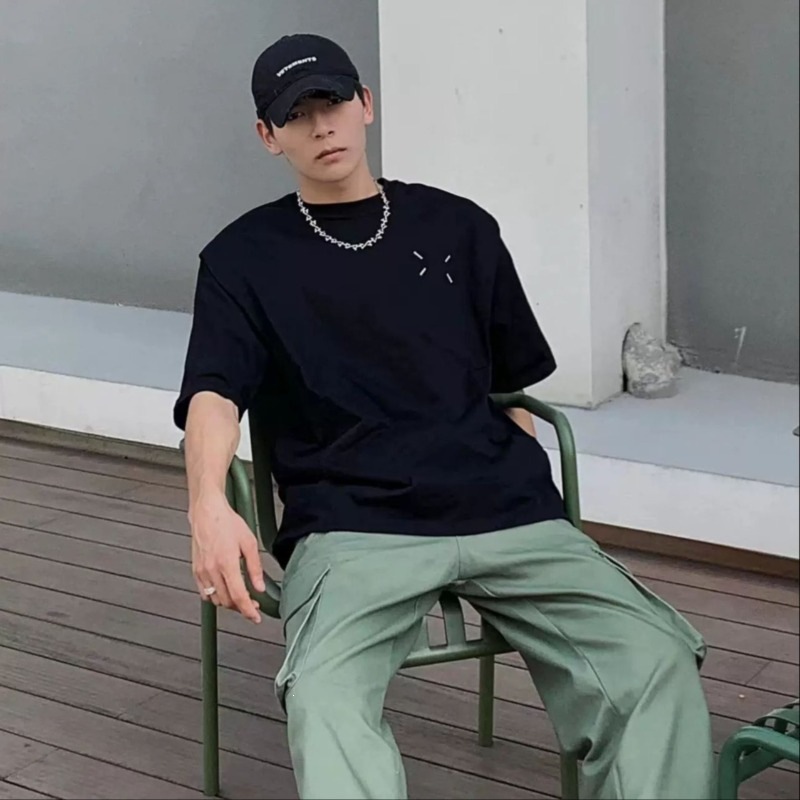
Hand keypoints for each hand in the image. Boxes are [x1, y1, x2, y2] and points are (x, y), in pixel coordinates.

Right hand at [189, 492, 265, 623]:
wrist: (207, 512)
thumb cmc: (227, 523)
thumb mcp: (249, 542)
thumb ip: (255, 567)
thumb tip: (260, 587)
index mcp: (227, 563)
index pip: (238, 596)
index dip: (248, 611)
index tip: (256, 618)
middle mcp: (212, 570)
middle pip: (227, 602)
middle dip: (241, 607)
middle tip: (253, 605)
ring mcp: (201, 571)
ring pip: (215, 599)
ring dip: (229, 603)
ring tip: (241, 597)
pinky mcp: (195, 570)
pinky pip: (205, 592)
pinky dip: (216, 596)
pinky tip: (225, 590)